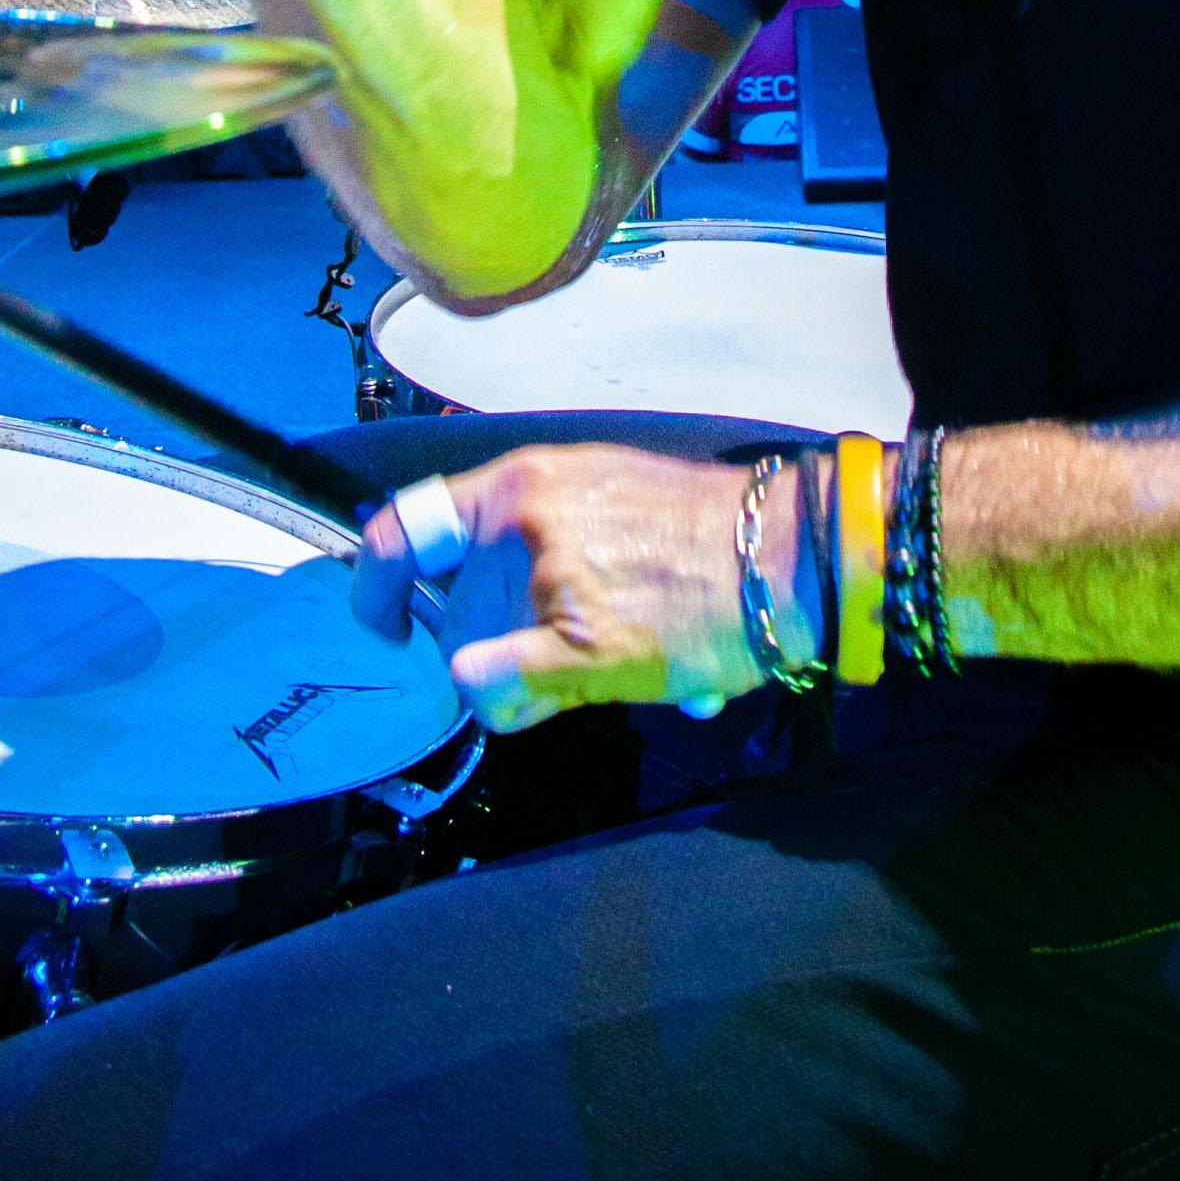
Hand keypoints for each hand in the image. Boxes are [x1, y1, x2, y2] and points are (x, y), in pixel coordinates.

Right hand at [350, 444, 809, 732]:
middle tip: (556, 696)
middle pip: (477, 581)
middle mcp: (545, 484)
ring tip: (638, 682)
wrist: (805, 564)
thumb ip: (509, 677)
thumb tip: (461, 682)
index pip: (403, 530)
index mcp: (515, 504)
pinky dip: (616, 629)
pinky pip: (594, 579)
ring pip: (543, 592)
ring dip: (575, 650)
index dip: (375, 590)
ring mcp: (593, 491)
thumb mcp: (593, 663)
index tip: (389, 642)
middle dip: (511, 649)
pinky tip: (673, 668)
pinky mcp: (637, 509)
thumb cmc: (702, 605)